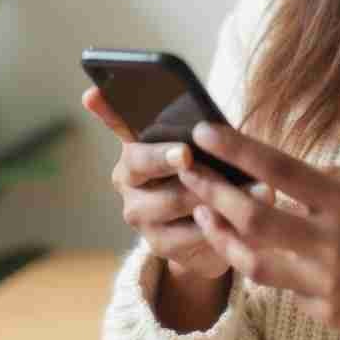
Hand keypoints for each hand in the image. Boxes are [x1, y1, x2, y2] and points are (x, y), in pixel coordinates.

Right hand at [81, 86, 230, 278]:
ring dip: (209, 193)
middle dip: (165, 156)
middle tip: (185, 153)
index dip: (105, 109)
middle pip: (141, 162)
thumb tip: (213, 128)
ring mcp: (138, 213)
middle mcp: (127, 178)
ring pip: (171, 200)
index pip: (117, 122)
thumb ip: (201, 137)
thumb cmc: (208, 174)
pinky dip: (215, 225)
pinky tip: (237, 218)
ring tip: (246, 184)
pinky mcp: (157, 244)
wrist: (212, 229)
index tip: (93, 94)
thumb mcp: (206, 150)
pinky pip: (187, 234)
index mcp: (135, 146)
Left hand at [177, 121, 339, 335]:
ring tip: (207, 214)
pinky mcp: (325, 313)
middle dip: (213, 192)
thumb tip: (293, 174)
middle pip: (252, 217)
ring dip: (223, 236)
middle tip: (190, 173)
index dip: (238, 150)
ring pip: (252, 261)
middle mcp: (332, 245)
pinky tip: (266, 253)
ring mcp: (325, 284)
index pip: (281, 169)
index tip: (206, 134)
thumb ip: (338, 179)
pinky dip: (273, 268)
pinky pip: (284, 288)